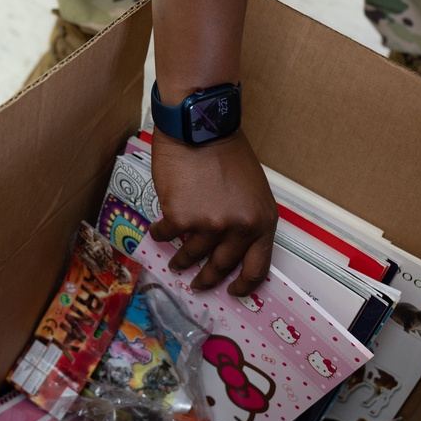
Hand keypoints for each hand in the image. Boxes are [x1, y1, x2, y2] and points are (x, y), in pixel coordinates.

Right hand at [148, 127, 277, 295]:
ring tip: (176, 264)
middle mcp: (239, 228)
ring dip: (181, 262)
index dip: (244, 285)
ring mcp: (209, 225)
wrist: (200, 128)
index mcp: (262, 221)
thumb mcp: (253, 189)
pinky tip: (158, 233)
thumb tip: (231, 246)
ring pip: (192, 255)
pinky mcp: (181, 218)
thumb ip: (246, 219)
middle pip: (222, 266)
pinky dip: (161, 236)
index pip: (258, 268)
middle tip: (199, 285)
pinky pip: (167, 236)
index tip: (233, 292)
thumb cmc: (227, 152)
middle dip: (208, 280)